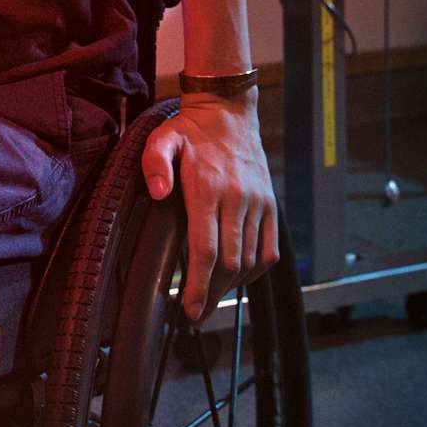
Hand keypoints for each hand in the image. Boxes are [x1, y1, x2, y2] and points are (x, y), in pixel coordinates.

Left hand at [140, 95, 278, 322]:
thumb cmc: (189, 131)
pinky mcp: (271, 206)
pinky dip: (256, 271)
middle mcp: (238, 199)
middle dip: (213, 294)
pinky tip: (238, 278)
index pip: (205, 249)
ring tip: (212, 298)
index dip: (199, 285)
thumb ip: (155, 164)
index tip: (190, 310)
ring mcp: (258, 203)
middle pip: (229, 263)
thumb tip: (157, 192)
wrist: (229, 112)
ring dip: (232, 286)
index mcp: (208, 189)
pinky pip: (269, 250)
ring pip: (250, 260)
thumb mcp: (162, 139)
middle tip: (197, 313)